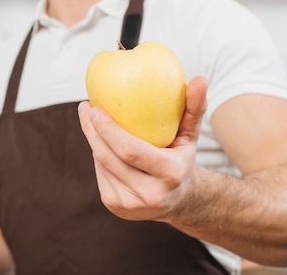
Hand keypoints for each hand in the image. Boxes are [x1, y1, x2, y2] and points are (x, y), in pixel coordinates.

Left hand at [78, 76, 207, 221]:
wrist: (181, 199)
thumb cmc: (183, 156)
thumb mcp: (191, 134)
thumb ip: (194, 107)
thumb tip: (200, 79)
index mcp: (170, 173)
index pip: (130, 150)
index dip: (108, 130)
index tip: (94, 107)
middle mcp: (150, 194)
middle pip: (109, 158)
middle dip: (92, 131)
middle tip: (86, 108)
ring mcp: (130, 205)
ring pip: (102, 165)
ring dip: (94, 141)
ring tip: (90, 119)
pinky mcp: (116, 207)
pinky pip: (101, 174)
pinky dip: (99, 156)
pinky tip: (100, 141)